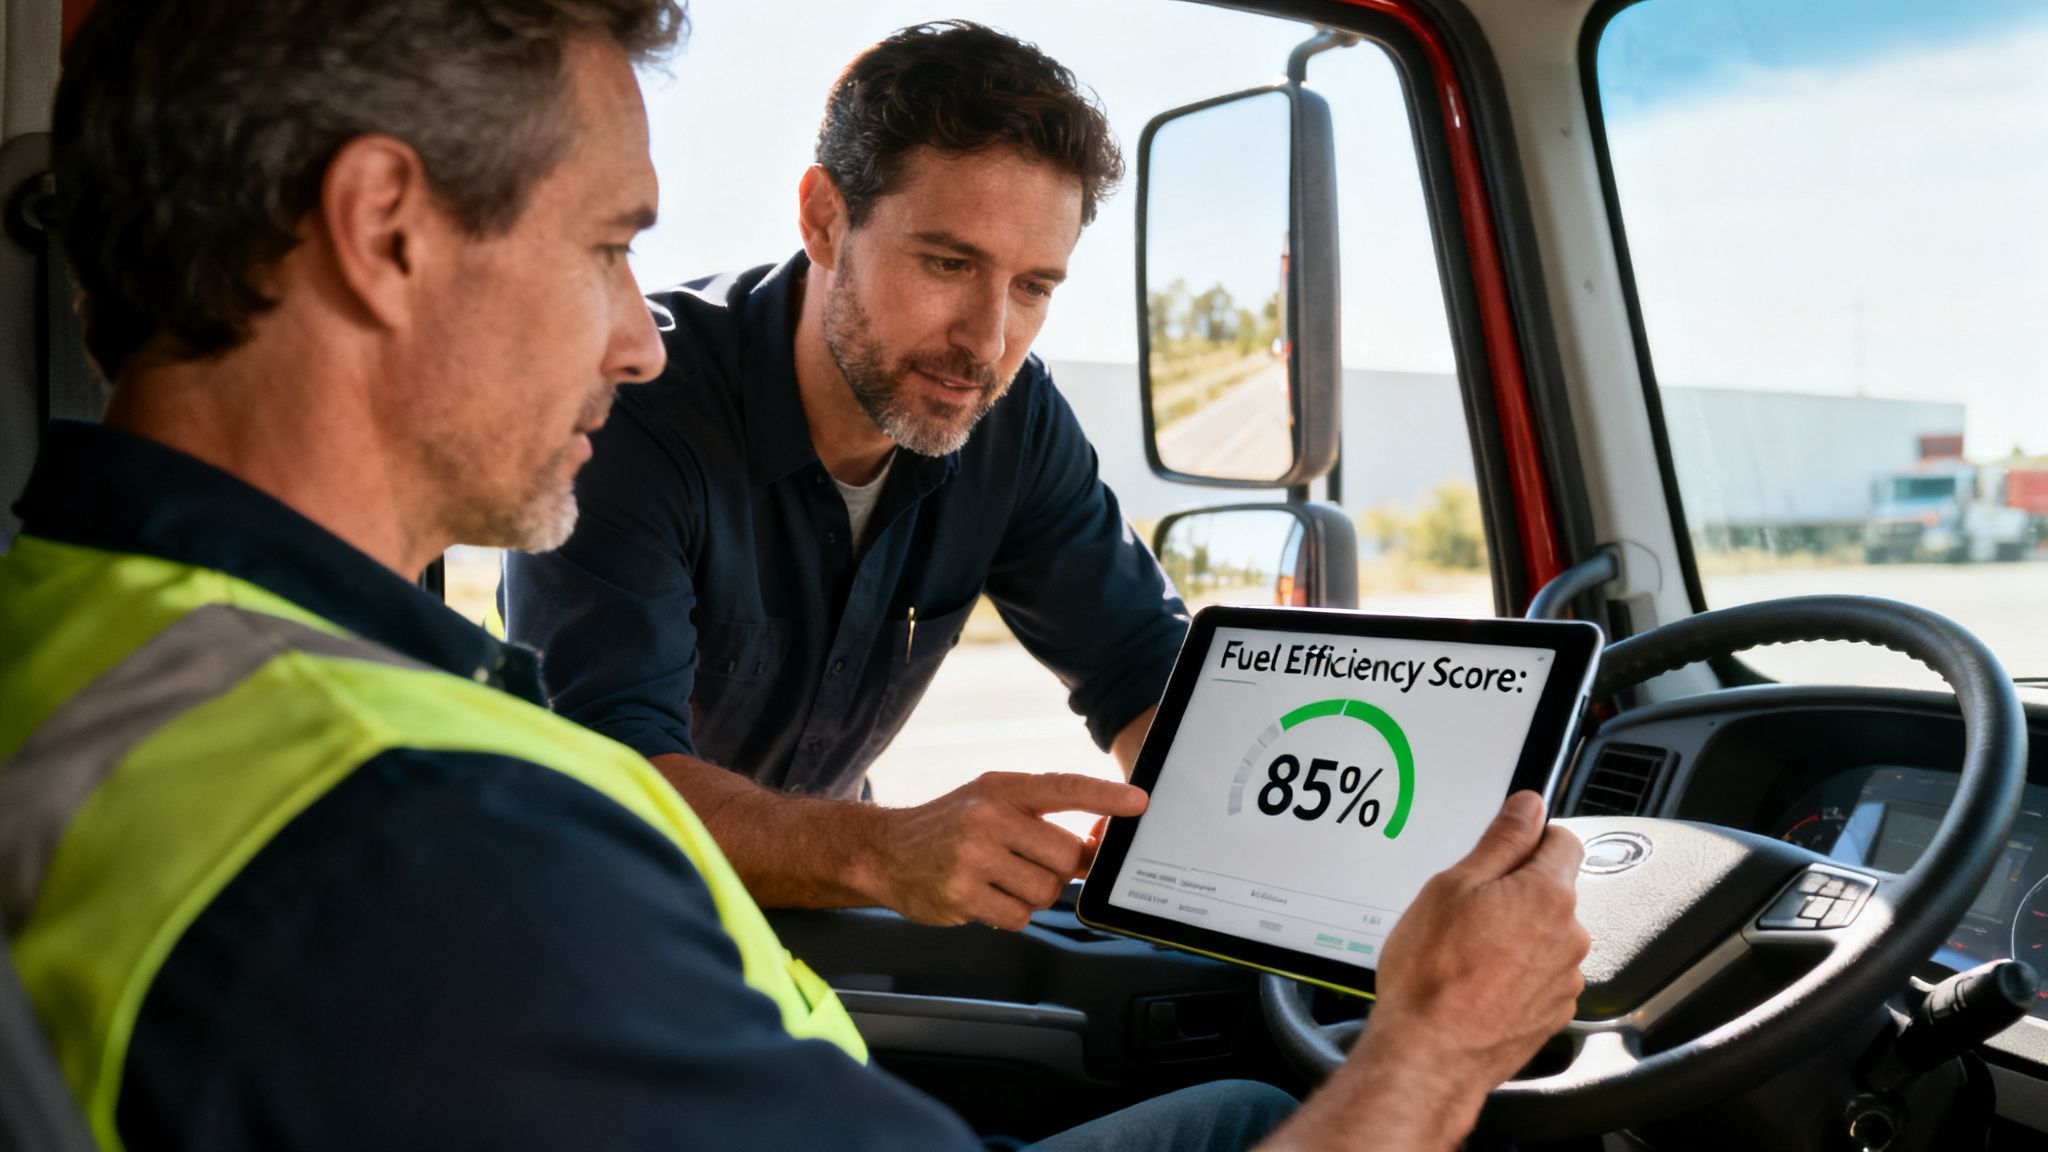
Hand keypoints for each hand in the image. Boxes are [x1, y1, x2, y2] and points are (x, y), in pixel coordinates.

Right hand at [869, 772, 1147, 929]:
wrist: (883, 852)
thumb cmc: (947, 827)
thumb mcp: (989, 802)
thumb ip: (1039, 816)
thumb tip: (1095, 845)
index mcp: (1001, 789)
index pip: (1063, 787)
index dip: (1105, 795)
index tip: (1139, 802)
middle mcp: (987, 818)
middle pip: (1064, 855)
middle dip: (1058, 868)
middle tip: (1031, 864)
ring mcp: (973, 858)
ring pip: (1045, 891)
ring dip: (1032, 894)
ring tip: (1000, 879)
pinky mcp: (962, 896)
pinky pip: (1019, 916)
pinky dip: (1011, 913)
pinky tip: (985, 896)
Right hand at [1363, 790, 1588, 1095]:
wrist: (1430, 1054)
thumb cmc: (1432, 973)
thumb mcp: (1453, 885)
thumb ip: (1501, 840)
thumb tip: (1529, 806)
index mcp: (1548, 894)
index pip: (1562, 840)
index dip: (1529, 838)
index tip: (1502, 850)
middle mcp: (1570, 936)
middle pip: (1552, 891)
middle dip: (1515, 892)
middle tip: (1467, 909)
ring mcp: (1565, 979)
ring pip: (1545, 936)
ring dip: (1516, 936)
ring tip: (1466, 953)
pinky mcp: (1554, 1014)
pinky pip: (1540, 976)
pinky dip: (1515, 974)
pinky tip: (1477, 983)